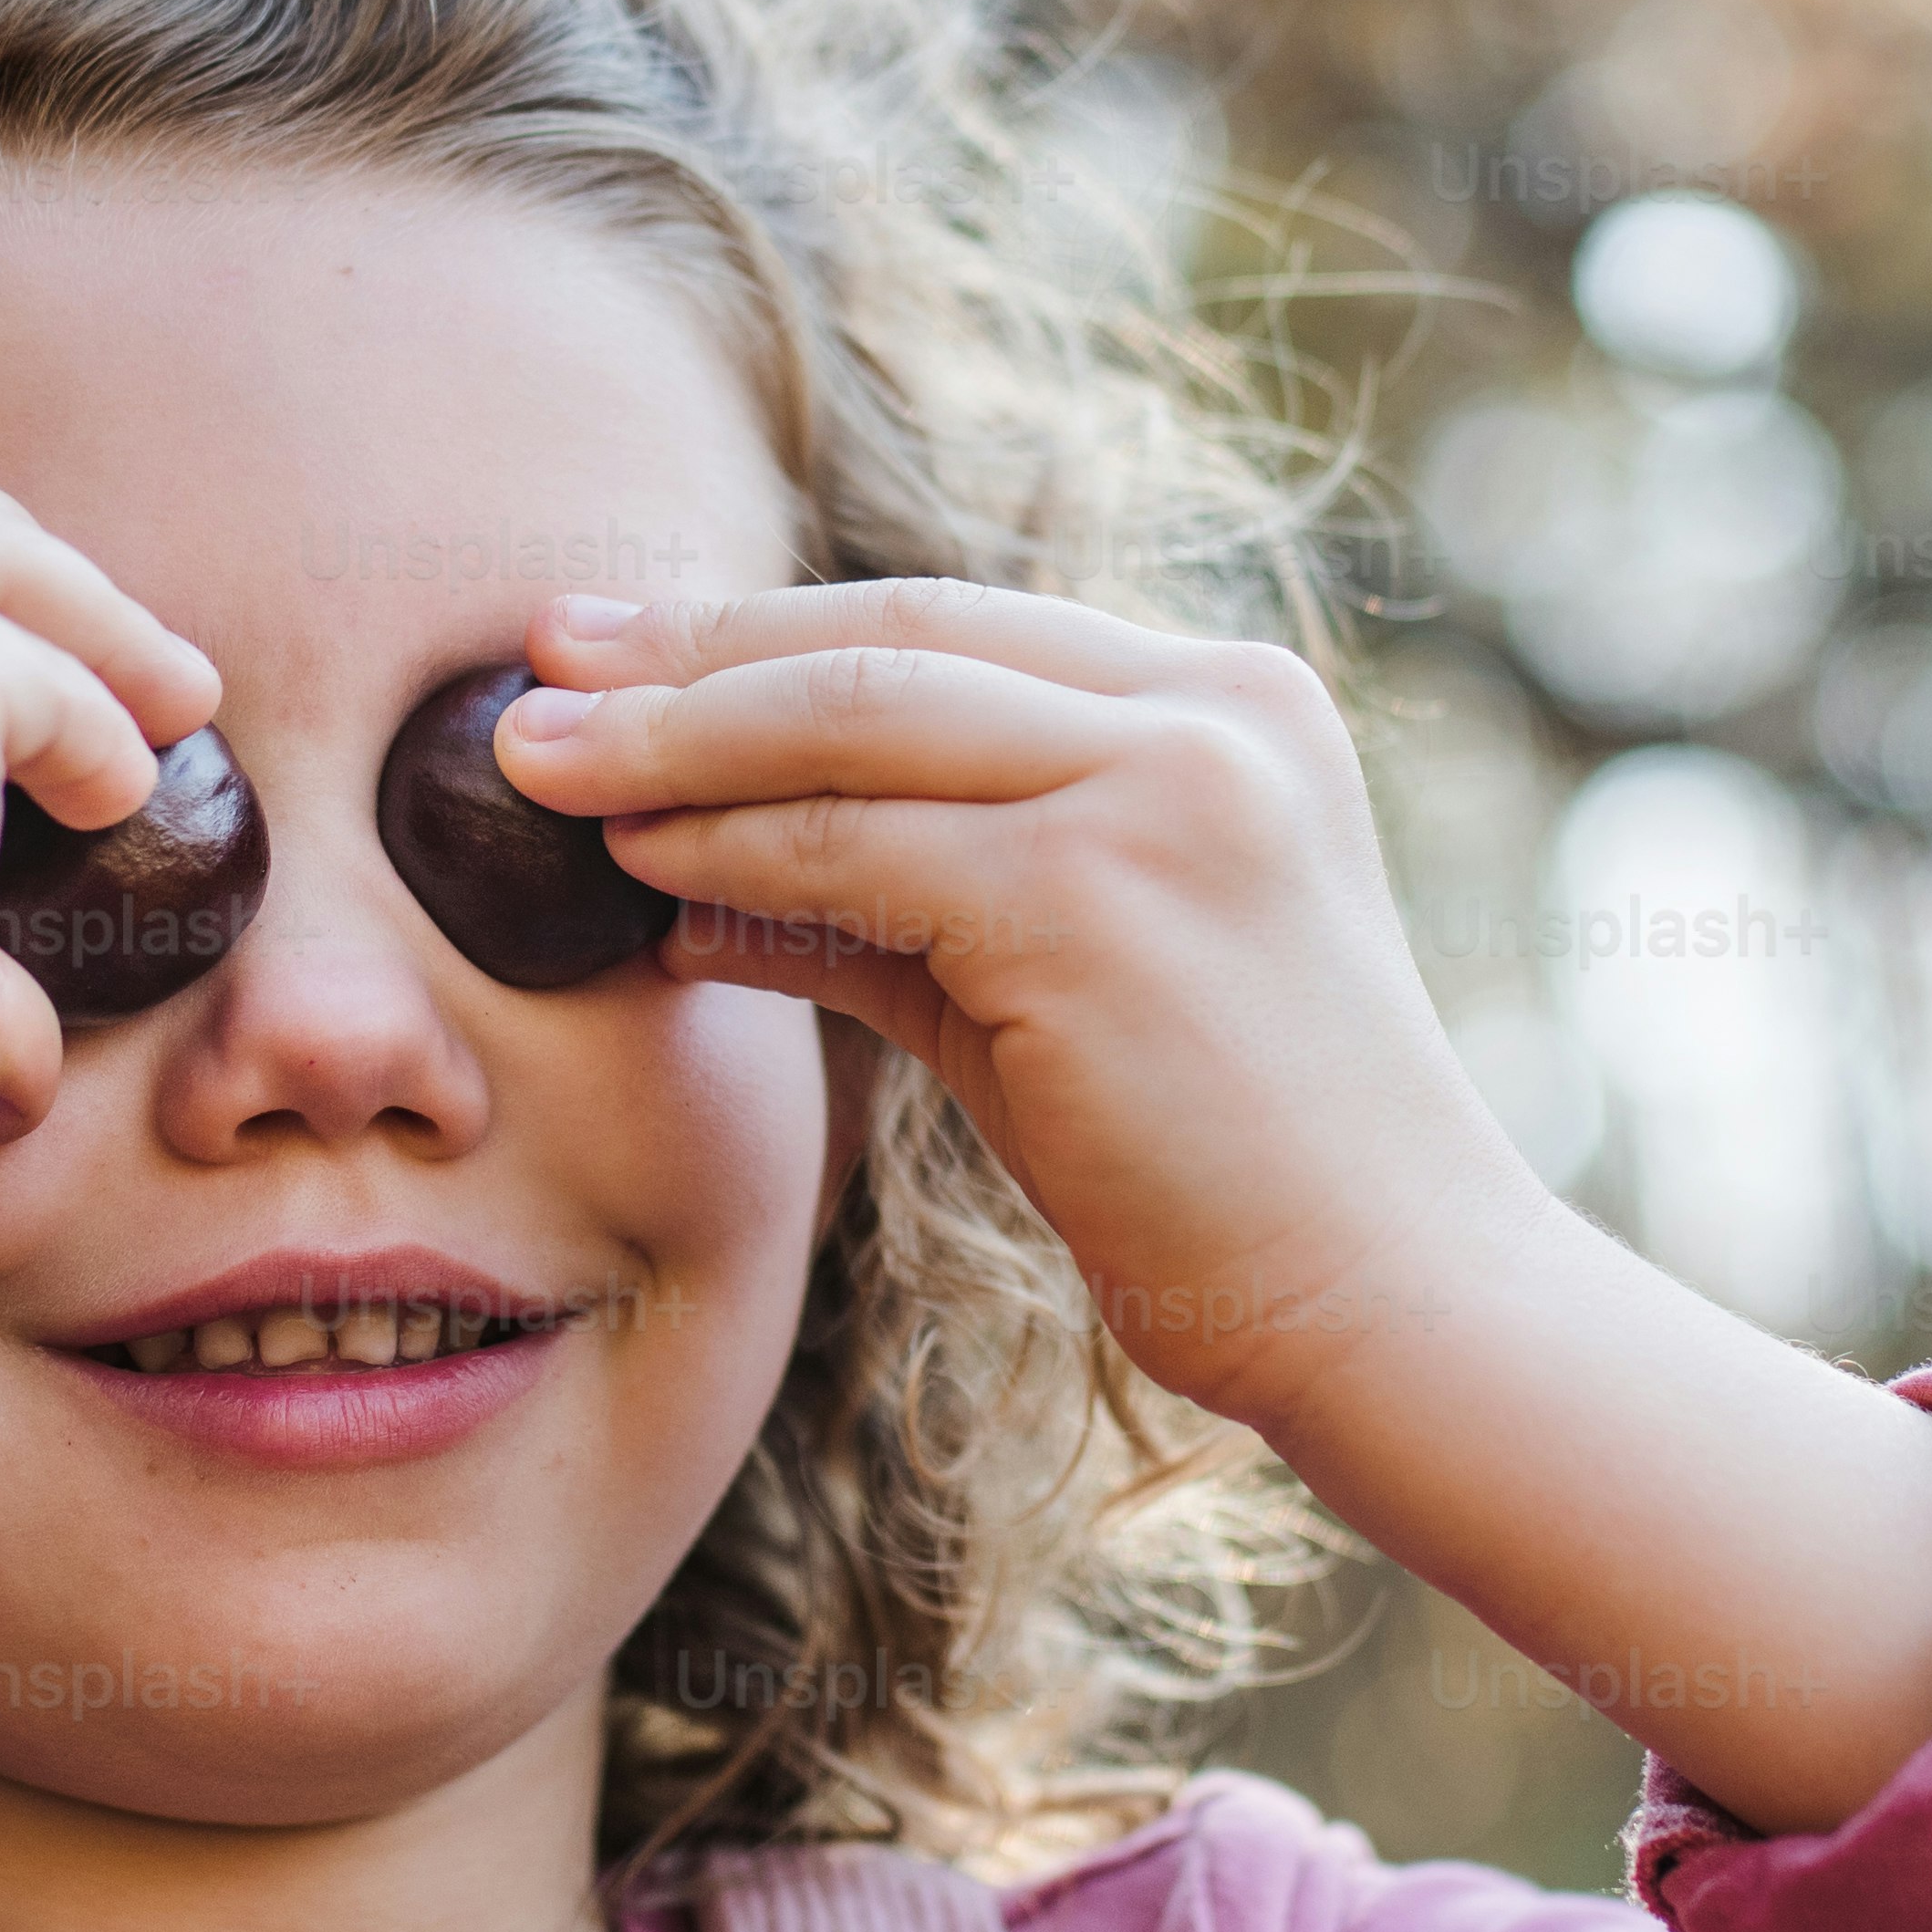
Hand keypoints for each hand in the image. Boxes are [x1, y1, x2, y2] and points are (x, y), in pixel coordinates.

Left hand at [476, 582, 1533, 1459]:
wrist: (1400, 1306)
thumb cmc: (1235, 1172)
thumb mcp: (1062, 987)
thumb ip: (902, 902)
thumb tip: (687, 869)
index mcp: (1233, 702)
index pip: (955, 624)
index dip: (769, 627)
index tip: (620, 643)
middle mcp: (1213, 712)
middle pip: (894, 634)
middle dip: (690, 649)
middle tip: (533, 668)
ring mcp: (1167, 790)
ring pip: (854, 719)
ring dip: (673, 742)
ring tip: (532, 768)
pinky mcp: (1101, 895)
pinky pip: (854, 848)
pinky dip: (727, 853)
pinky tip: (641, 879)